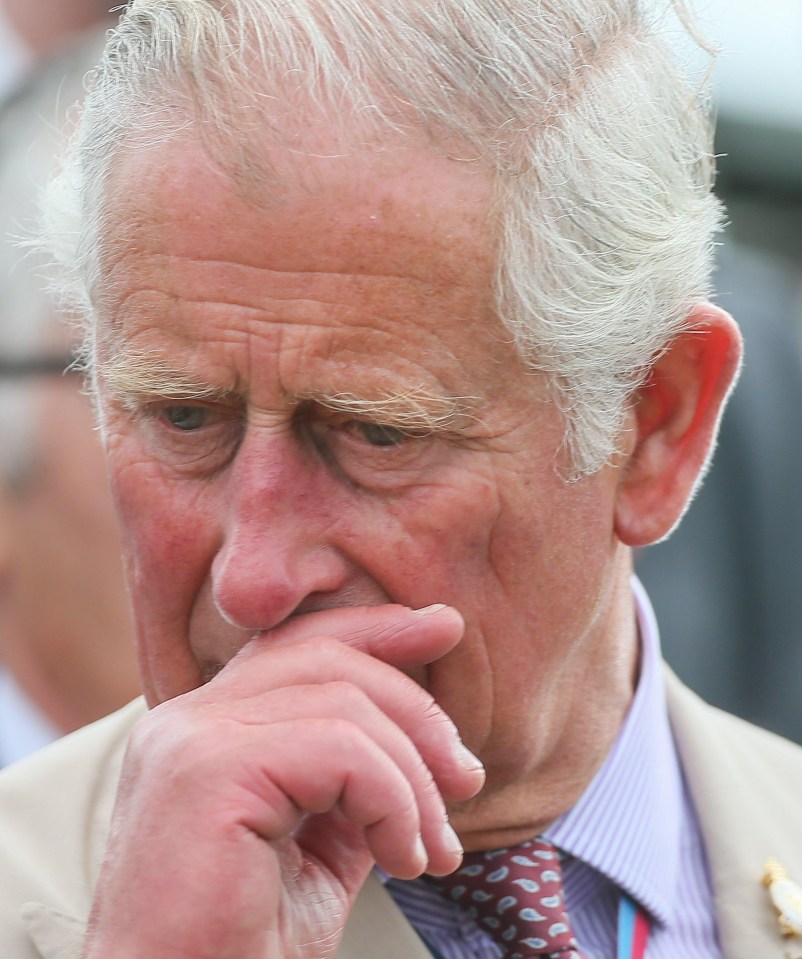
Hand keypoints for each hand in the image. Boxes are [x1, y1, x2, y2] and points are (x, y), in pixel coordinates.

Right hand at [82, 604, 484, 958]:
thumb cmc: (242, 948)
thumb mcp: (319, 850)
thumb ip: (355, 784)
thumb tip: (426, 742)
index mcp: (204, 728)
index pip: (297, 643)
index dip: (376, 628)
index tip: (444, 629)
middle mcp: (186, 719)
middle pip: (326, 657)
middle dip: (416, 707)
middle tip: (466, 778)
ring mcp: (189, 740)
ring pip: (342, 702)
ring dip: (413, 776)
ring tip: (434, 850)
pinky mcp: (208, 773)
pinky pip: (338, 750)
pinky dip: (393, 800)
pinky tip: (403, 859)